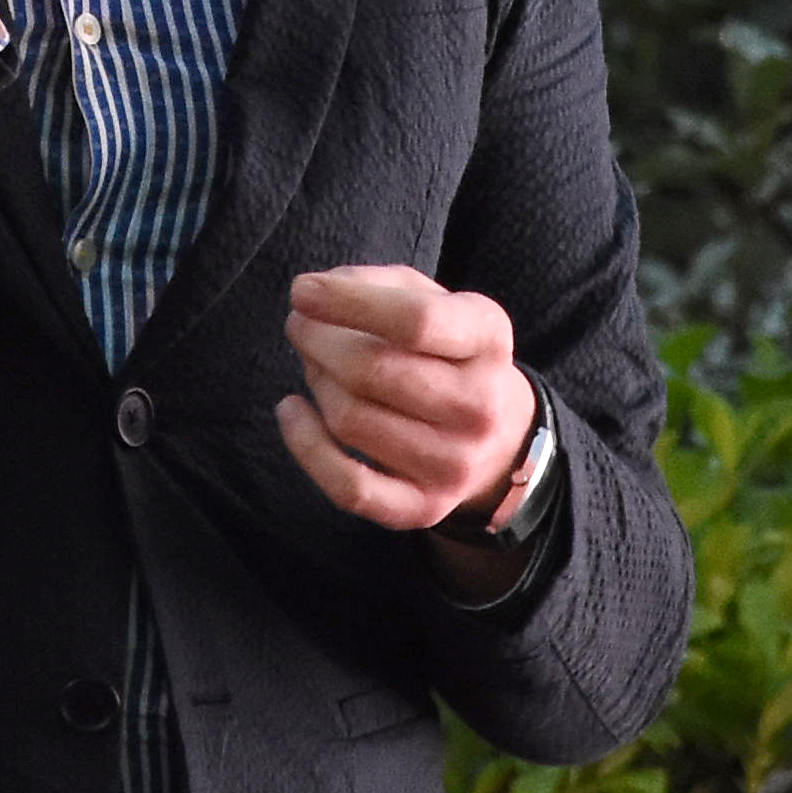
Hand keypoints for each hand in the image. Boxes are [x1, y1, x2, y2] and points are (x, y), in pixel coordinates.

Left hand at [275, 267, 535, 542]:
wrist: (499, 438)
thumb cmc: (447, 354)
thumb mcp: (436, 301)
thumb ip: (378, 285)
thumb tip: (314, 295)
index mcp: (487, 339)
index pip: (416, 320)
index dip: (348, 302)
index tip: (303, 291)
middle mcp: (480, 406)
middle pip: (373, 371)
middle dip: (318, 341)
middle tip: (301, 327)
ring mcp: (454, 464)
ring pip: (352, 419)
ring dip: (316, 382)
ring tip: (314, 363)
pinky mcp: (424, 507)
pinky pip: (349, 486)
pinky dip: (306, 445)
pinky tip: (292, 410)